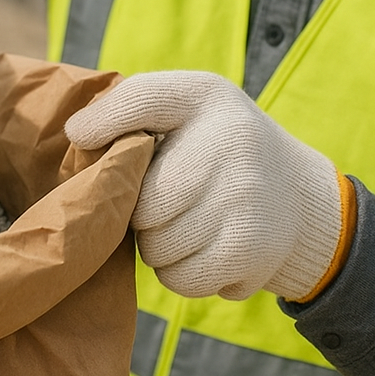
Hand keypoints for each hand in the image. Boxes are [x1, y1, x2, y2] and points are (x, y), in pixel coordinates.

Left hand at [66, 70, 350, 301]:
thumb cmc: (217, 147)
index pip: (141, 99)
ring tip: (190, 222)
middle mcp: (231, 141)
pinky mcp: (250, 250)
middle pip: (139, 201)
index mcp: (205, 96)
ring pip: (154, 246)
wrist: (297, 196)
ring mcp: (244, 198)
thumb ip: (128, 108)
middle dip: (142, 210)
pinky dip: (182, 273)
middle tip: (168, 199)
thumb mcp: (182, 107)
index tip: (81, 138)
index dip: (103, 123)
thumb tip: (77, 134)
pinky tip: (206, 248)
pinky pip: (178, 279)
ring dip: (160, 245)